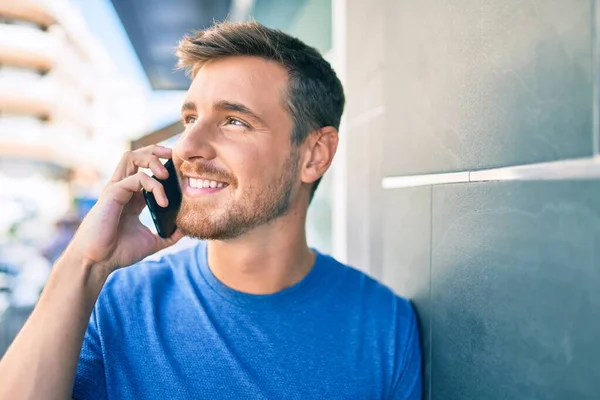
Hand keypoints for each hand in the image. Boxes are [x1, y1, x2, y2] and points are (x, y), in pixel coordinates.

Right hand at [66, 145, 183, 273]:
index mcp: (132, 197)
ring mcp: (116, 189)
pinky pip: (135, 178)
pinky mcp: (112, 194)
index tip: (181, 171)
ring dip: (152, 159)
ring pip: (131, 157)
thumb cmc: (118, 252)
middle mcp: (123, 188)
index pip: (146, 170)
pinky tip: (163, 202)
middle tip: (174, 157)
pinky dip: (154, 186)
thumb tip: (185, 230)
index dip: (163, 165)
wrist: (97, 262)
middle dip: (156, 151)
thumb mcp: (151, 242)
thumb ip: (168, 235)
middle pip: (136, 156)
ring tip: (167, 175)